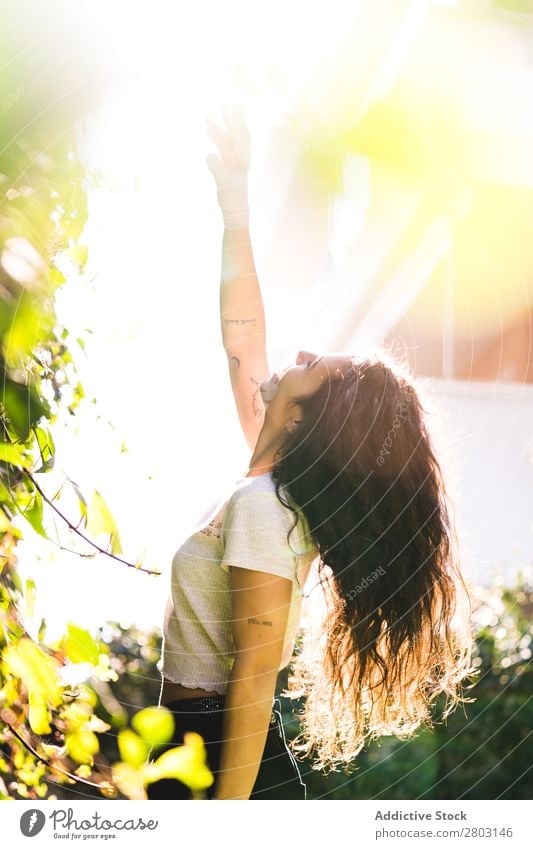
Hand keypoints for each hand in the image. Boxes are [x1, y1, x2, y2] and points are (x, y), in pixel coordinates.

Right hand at [206, 103, 250, 229]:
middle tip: (231, 101)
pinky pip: (221, 144)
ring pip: (228, 136)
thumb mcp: (223, 182)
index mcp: (242, 157)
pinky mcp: (227, 162)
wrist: (235, 209)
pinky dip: (215, 134)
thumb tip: (210, 154)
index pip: (241, 135)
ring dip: (223, 123)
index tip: (236, 107)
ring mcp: (233, 158)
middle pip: (237, 131)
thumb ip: (216, 167)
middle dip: (234, 116)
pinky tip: (208, 126)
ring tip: (217, 109)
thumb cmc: (232, 197)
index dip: (238, 120)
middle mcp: (240, 155)